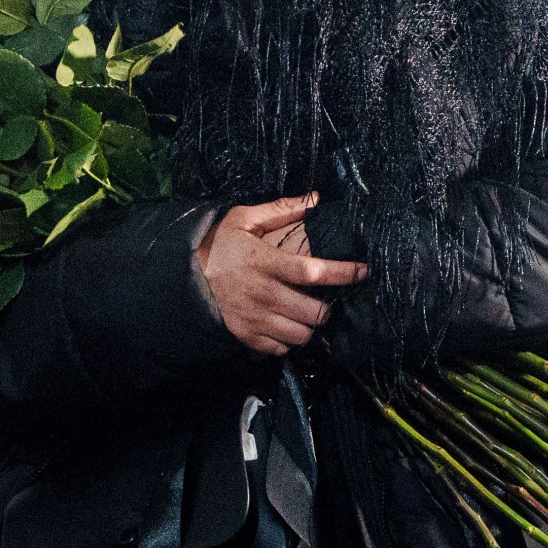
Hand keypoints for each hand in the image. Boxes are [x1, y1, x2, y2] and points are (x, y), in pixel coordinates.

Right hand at [196, 194, 367, 356]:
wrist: (184, 274)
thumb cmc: (220, 245)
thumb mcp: (245, 218)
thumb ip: (281, 209)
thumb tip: (314, 198)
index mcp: (265, 262)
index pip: (313, 272)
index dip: (343, 273)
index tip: (363, 271)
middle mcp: (263, 293)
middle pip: (312, 312)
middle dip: (327, 308)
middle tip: (326, 300)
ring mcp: (254, 318)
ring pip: (300, 335)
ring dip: (309, 326)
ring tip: (306, 314)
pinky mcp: (246, 335)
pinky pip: (281, 348)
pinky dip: (289, 340)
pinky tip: (286, 325)